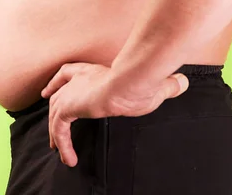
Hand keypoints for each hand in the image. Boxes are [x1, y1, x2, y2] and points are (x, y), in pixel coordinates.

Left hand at [41, 62, 188, 166]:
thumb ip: (166, 85)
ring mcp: (70, 92)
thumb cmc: (143, 82)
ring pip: (55, 115)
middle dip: (51, 106)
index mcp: (92, 70)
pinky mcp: (67, 108)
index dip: (57, 81)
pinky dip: (62, 145)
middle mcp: (78, 79)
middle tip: (50, 123)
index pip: (68, 72)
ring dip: (55, 133)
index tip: (49, 90)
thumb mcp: (156, 85)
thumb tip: (182, 82)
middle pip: (57, 92)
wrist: (132, 81)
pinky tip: (69, 159)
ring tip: (57, 150)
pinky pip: (59, 131)